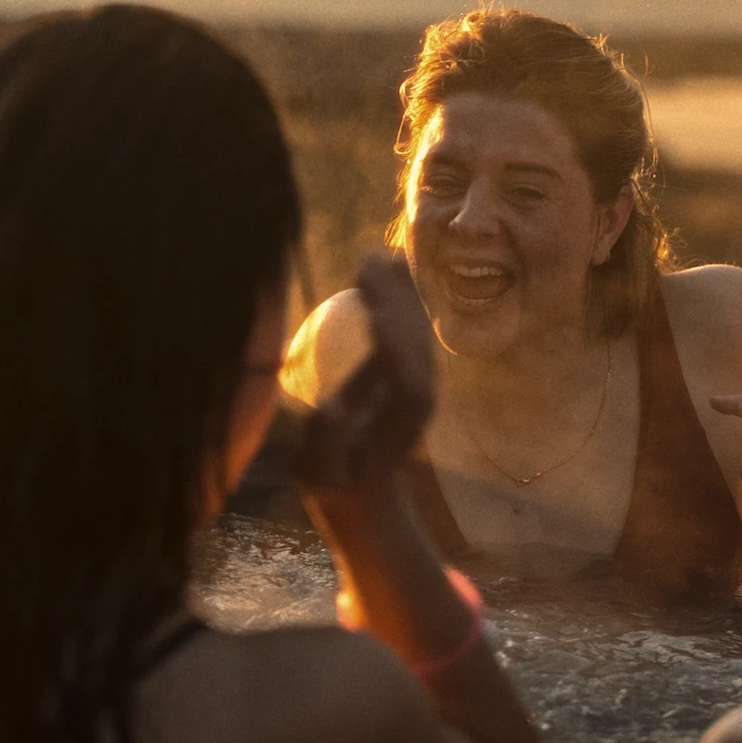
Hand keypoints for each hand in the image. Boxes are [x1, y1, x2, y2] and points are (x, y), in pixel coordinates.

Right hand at [294, 253, 437, 496]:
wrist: (363, 487)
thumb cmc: (331, 478)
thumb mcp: (319, 471)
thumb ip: (325, 442)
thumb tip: (330, 408)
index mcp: (400, 422)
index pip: (404, 379)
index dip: (393, 346)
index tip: (373, 314)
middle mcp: (421, 397)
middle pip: (416, 344)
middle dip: (396, 303)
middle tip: (369, 265)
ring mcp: (422, 380)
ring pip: (419, 329)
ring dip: (402, 292)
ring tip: (380, 255)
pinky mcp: (415, 367)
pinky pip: (412, 325)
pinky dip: (403, 295)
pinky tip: (389, 264)